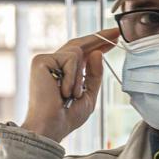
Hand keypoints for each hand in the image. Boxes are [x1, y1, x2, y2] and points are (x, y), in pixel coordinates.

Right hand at [21, 27, 119, 142]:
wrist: (51, 126)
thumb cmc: (66, 117)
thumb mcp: (88, 95)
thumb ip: (94, 74)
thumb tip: (98, 52)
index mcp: (64, 72)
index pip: (82, 53)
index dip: (98, 44)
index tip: (114, 38)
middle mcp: (53, 64)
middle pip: (78, 44)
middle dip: (99, 38)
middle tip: (116, 32)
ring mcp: (46, 61)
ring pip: (77, 52)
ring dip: (80, 77)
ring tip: (71, 95)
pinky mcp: (41, 60)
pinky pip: (70, 58)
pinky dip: (72, 77)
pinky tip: (62, 92)